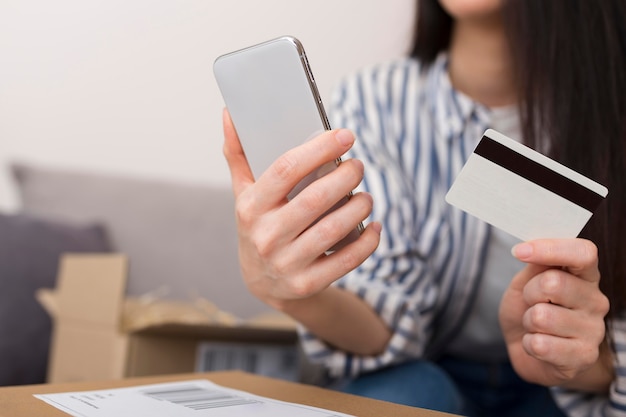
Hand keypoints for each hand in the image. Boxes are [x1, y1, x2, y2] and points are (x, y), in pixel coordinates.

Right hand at [221, 109, 380, 310]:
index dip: (319, 149)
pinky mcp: (307, 283)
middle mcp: (266, 236)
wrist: (262, 282)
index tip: (345, 135)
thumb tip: (230, 113)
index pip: (285, 169)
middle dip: (346, 176)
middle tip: (358, 166)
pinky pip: (347, 260)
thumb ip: (238, 154)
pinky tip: (374, 226)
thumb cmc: (258, 226)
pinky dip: (368, 241)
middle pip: (315, 198)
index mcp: (250, 207)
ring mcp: (286, 263)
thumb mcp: (243, 193)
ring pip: (334, 228)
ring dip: (359, 206)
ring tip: (366, 196)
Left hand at [499, 238, 610, 388]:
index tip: (519, 251)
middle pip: (554, 283)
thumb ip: (534, 265)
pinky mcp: (583, 357)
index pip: (583, 253)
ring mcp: (594, 330)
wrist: (528, 350)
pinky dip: (528, 343)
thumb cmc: (528, 309)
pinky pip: (540, 345)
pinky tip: (538, 344)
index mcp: (585, 276)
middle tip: (531, 302)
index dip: (550, 249)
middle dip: (529, 292)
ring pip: (542, 316)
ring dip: (528, 321)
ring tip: (535, 325)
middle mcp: (596, 301)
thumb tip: (530, 247)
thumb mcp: (525, 282)